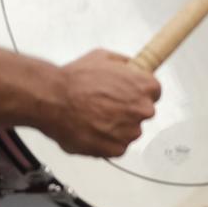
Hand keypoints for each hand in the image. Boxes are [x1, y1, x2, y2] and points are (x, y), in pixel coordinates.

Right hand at [42, 50, 161, 156]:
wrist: (52, 100)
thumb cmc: (75, 79)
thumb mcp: (102, 57)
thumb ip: (123, 63)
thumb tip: (131, 66)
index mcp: (143, 86)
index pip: (155, 92)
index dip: (139, 93)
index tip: (129, 95)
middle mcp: (141, 109)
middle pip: (143, 113)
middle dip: (128, 110)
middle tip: (106, 106)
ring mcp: (129, 131)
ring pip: (130, 131)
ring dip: (117, 127)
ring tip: (95, 118)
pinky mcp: (115, 149)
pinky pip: (117, 147)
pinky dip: (107, 142)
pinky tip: (92, 130)